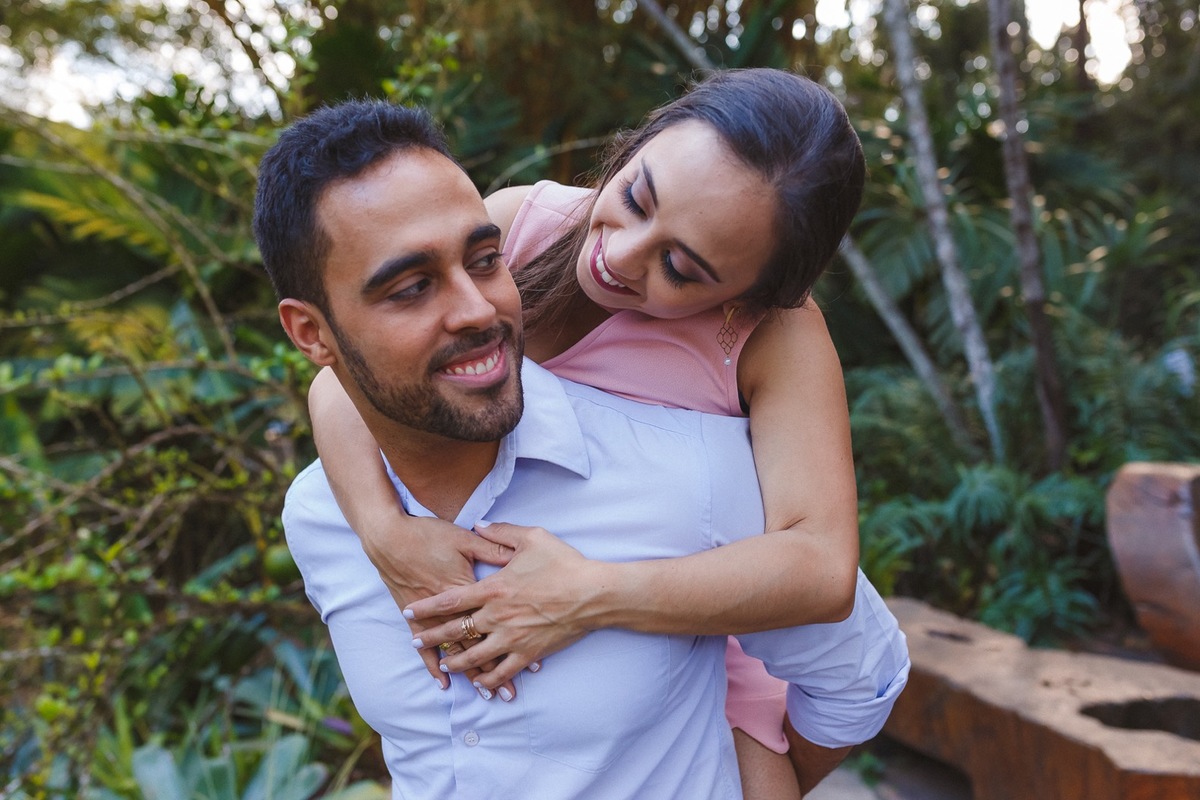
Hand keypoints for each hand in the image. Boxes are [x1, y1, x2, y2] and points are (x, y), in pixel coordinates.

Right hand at [361, 512, 516, 697]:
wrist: (389, 538)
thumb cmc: (429, 535)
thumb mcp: (465, 538)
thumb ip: (493, 548)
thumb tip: (518, 555)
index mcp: (467, 588)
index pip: (496, 620)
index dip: (514, 640)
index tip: (531, 660)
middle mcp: (451, 609)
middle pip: (477, 644)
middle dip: (496, 669)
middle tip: (511, 693)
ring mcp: (431, 617)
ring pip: (455, 651)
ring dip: (471, 674)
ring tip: (486, 695)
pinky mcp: (414, 619)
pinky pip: (425, 649)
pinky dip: (434, 667)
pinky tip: (444, 684)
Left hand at [405, 521, 607, 688]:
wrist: (593, 593)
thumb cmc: (563, 563)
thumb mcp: (532, 537)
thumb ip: (501, 532)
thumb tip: (479, 524)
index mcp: (494, 589)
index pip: (450, 600)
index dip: (428, 607)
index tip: (410, 610)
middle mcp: (497, 616)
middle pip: (455, 631)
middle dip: (432, 637)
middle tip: (416, 641)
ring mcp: (512, 637)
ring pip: (474, 656)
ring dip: (455, 661)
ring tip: (442, 664)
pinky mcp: (528, 652)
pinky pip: (502, 670)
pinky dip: (488, 678)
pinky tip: (479, 683)